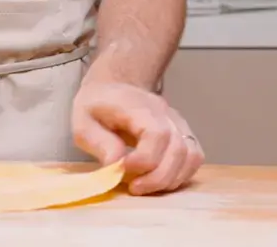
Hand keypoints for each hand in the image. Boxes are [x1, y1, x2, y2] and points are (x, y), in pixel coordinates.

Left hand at [71, 80, 204, 195]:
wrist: (110, 88)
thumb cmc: (96, 106)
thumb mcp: (82, 122)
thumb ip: (98, 142)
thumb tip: (116, 165)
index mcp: (137, 105)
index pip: (157, 134)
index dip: (145, 160)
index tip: (125, 170)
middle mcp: (163, 111)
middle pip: (177, 148)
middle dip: (157, 177)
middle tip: (134, 187)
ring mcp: (176, 120)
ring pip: (190, 155)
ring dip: (170, 179)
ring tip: (145, 185)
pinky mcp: (182, 132)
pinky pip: (194, 157)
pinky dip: (181, 174)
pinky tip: (159, 180)